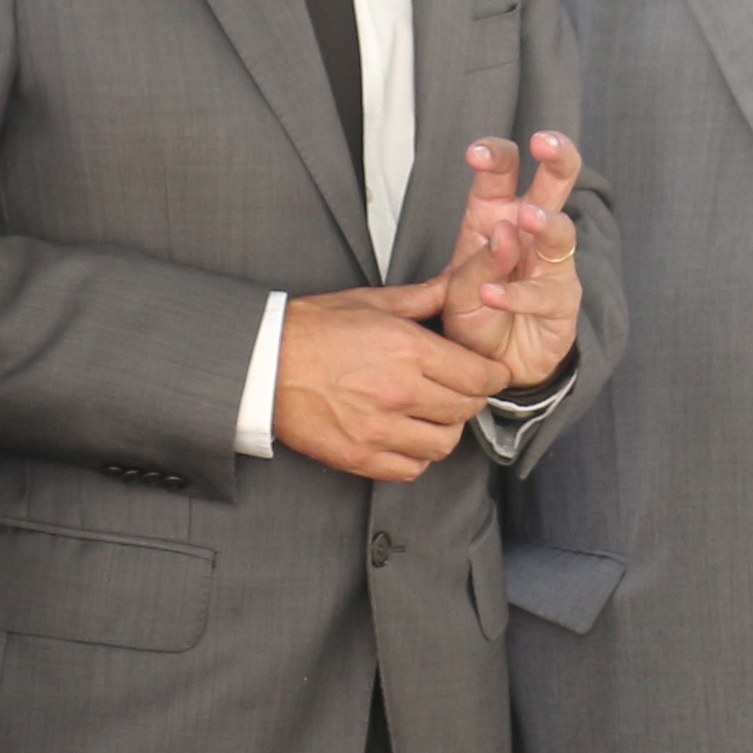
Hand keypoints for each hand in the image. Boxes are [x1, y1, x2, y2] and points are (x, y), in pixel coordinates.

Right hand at [273, 282, 503, 483]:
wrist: (260, 362)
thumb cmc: (311, 328)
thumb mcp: (370, 301)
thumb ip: (422, 298)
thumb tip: (456, 283)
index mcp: (407, 349)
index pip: (479, 375)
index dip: (492, 376)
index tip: (489, 375)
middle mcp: (399, 391)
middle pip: (466, 410)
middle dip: (470, 400)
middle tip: (459, 391)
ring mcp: (379, 429)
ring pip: (444, 444)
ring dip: (445, 430)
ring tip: (431, 415)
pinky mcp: (359, 456)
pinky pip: (411, 468)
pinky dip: (417, 457)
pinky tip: (407, 437)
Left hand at [433, 133, 584, 392]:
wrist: (492, 366)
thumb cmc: (474, 316)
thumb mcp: (457, 288)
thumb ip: (478, 261)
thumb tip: (505, 231)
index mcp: (497, 215)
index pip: (503, 172)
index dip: (495, 155)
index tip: (478, 154)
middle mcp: (530, 233)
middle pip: (555, 183)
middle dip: (558, 156)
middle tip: (546, 143)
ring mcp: (552, 265)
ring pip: (562, 232)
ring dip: (546, 221)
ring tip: (527, 219)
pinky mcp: (563, 302)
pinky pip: (544, 294)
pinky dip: (516, 294)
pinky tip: (492, 295)